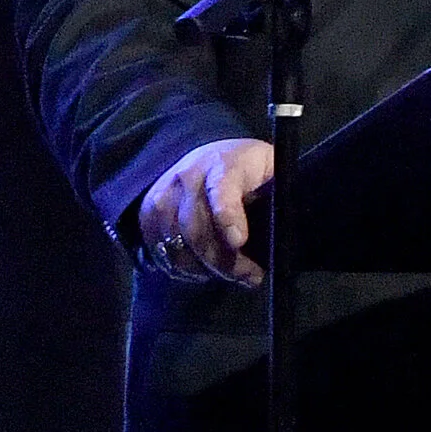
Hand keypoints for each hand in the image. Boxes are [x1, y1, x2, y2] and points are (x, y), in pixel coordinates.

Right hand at [136, 137, 272, 287]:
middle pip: (196, 228)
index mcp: (224, 163)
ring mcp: (165, 192)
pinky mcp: (149, 211)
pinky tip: (203, 269)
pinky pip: (161, 251)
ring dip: (204, 269)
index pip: (221, 188)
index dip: (227, 216)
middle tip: (249, 276)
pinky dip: (183, 268)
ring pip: (177, 245)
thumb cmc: (250, 171)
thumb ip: (275, 198)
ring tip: (230, 274)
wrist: (210, 155)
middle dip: (223, 261)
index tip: (240, 241)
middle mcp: (188, 175)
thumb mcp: (272, 172)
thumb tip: (281, 237)